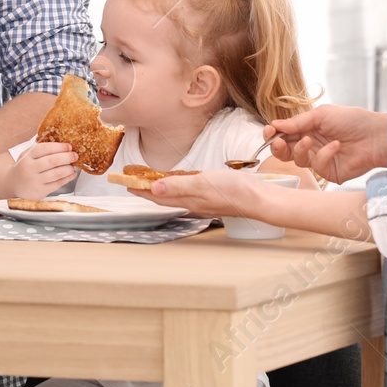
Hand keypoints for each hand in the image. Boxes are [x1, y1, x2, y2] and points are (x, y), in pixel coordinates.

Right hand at [5, 142, 77, 198]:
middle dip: (67, 157)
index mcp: (27, 156)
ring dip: (68, 168)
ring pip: (56, 173)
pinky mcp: (40, 191)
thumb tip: (62, 146)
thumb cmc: (23, 167)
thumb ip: (41, 150)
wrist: (12, 184)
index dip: (59, 146)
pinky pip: (57, 184)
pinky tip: (71, 174)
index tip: (68, 146)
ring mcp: (35, 180)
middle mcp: (30, 168)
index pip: (45, 148)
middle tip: (74, 155)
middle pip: (52, 161)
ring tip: (73, 166)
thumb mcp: (27, 155)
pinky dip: (67, 178)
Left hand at [129, 167, 261, 217]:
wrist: (260, 199)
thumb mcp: (204, 183)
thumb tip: (154, 188)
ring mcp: (204, 202)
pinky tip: (181, 184)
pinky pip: (188, 194)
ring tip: (151, 182)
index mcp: (189, 200)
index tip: (126, 184)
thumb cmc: (234, 191)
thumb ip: (179, 185)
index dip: (141, 190)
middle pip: (164, 197)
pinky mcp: (213, 198)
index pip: (158, 195)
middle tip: (133, 182)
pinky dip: (178, 188)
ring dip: (161, 189)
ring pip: (176, 196)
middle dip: (147, 190)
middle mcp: (193, 203)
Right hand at [266, 106, 386, 183]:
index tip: (269, 131)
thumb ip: (297, 122)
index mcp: (306, 129)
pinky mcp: (329, 172)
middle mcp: (310, 145)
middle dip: (278, 147)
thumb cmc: (352, 120)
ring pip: (297, 161)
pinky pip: (317, 167)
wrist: (375, 136)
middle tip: (278, 142)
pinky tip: (336, 146)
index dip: (273, 134)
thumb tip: (275, 125)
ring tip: (309, 140)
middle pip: (284, 152)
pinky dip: (324, 155)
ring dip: (299, 149)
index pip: (283, 134)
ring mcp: (319, 160)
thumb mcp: (321, 115)